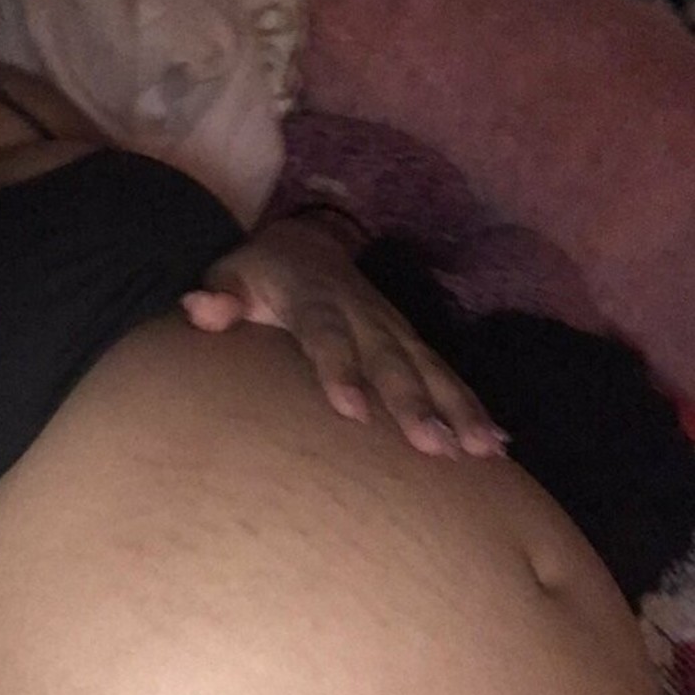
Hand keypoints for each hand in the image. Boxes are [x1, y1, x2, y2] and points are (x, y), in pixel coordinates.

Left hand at [180, 213, 507, 458]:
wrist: (307, 243)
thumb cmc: (260, 276)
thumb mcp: (233, 277)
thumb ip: (220, 297)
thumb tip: (197, 307)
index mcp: (315, 299)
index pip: (326, 336)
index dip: (340, 370)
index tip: (352, 410)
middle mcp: (363, 314)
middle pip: (390, 360)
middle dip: (414, 403)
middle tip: (433, 446)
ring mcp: (393, 328)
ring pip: (429, 369)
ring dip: (456, 410)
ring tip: (480, 451)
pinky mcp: (412, 341)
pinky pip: (446, 374)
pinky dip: (472, 406)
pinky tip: (497, 443)